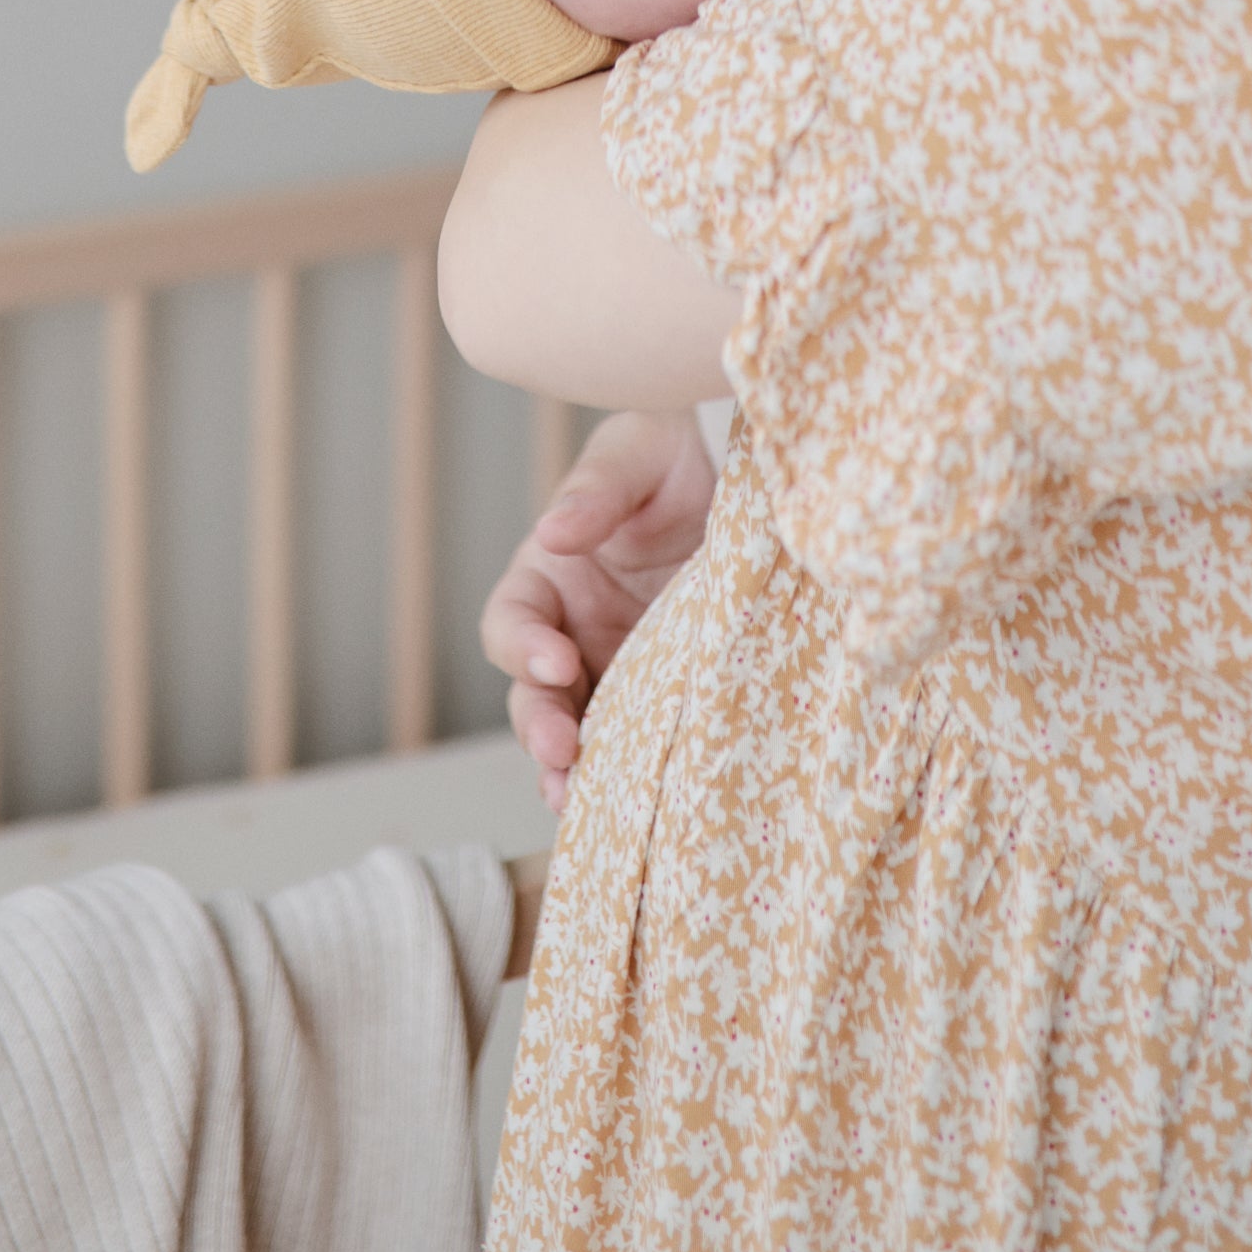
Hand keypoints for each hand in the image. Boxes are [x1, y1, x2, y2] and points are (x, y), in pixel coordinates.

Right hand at [480, 408, 718, 810]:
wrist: (740, 464)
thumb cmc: (673, 451)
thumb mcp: (632, 456)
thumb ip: (596, 492)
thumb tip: (553, 534)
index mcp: (550, 576)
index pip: (511, 622)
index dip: (521, 647)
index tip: (556, 659)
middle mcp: (573, 630)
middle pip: (533, 693)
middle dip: (541, 724)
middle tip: (562, 749)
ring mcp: (617, 665)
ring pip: (577, 729)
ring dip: (572, 767)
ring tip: (578, 797)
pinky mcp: (666, 689)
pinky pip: (637, 737)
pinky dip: (627, 771)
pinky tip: (631, 800)